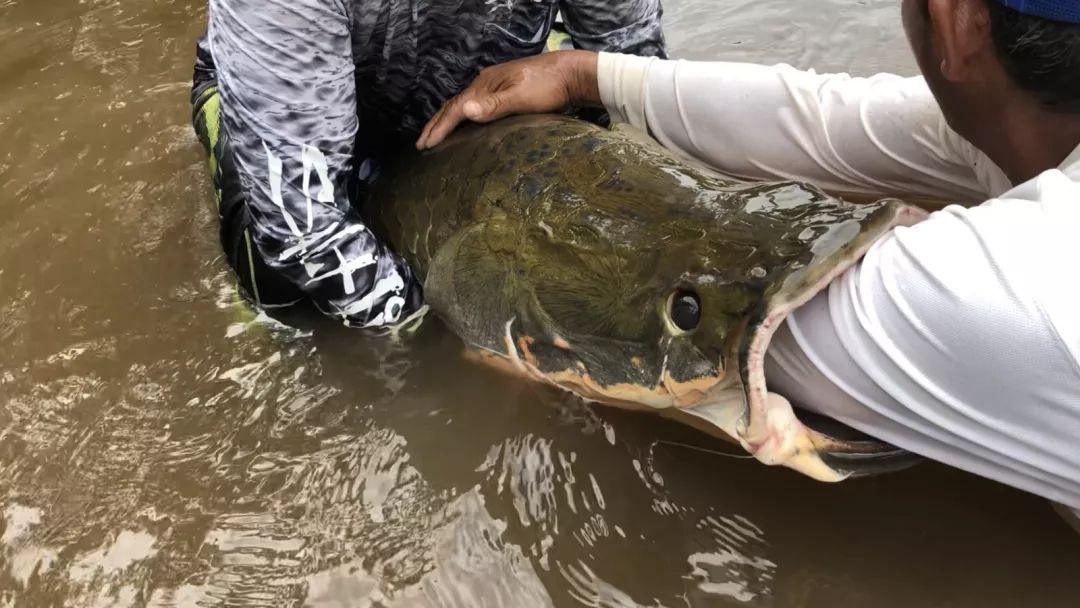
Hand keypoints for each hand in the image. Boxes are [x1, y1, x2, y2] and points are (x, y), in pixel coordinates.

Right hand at [416, 50, 599, 149]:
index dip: (439, 127)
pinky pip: (476, 106)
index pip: (456, 109)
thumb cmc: (549, 87)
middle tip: (421, 143)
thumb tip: (465, 110)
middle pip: (454, 105)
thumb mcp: (522, 97)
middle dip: (436, 124)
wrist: (572, 74)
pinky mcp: (505, 92)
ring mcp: (496, 87)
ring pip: (464, 105)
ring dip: (448, 120)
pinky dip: (463, 117)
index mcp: (486, 85)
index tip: (425, 145)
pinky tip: (466, 126)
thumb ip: (494, 105)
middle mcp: (486, 83)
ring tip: (436, 136)